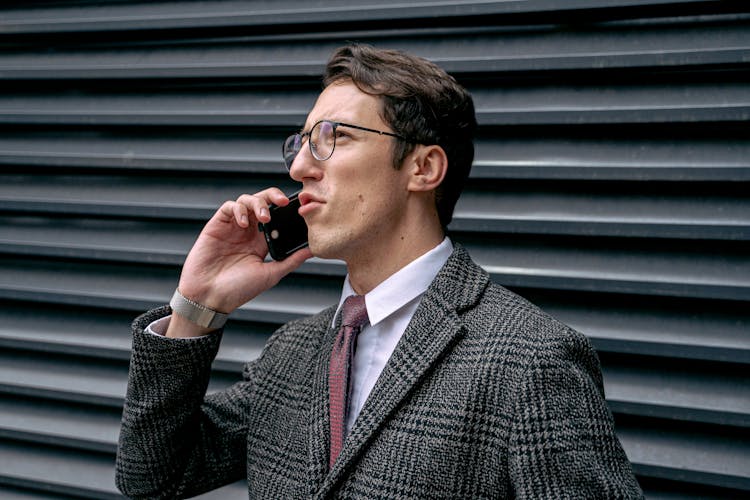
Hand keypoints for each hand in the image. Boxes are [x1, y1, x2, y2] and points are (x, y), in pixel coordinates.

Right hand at [167, 188, 311, 335]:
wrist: (209, 297)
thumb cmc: (238, 290)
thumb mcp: (270, 275)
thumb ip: (291, 260)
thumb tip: (313, 250)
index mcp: (262, 242)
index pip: (278, 217)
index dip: (287, 210)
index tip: (299, 209)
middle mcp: (249, 231)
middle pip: (263, 202)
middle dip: (274, 197)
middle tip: (284, 203)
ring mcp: (233, 227)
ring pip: (247, 200)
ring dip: (258, 203)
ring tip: (264, 217)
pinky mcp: (217, 225)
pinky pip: (229, 207)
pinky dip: (239, 209)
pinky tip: (244, 223)